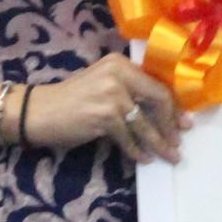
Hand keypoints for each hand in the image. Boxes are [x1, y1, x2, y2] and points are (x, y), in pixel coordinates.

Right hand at [27, 56, 187, 163]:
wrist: (38, 111)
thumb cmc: (71, 100)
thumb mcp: (103, 85)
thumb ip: (128, 90)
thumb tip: (161, 111)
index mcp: (120, 64)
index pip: (157, 83)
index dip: (173, 105)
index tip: (183, 121)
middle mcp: (118, 74)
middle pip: (158, 100)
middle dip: (171, 124)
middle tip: (178, 141)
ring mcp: (111, 95)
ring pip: (145, 124)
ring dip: (159, 143)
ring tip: (169, 156)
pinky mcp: (104, 116)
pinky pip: (129, 137)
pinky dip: (137, 150)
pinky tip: (143, 158)